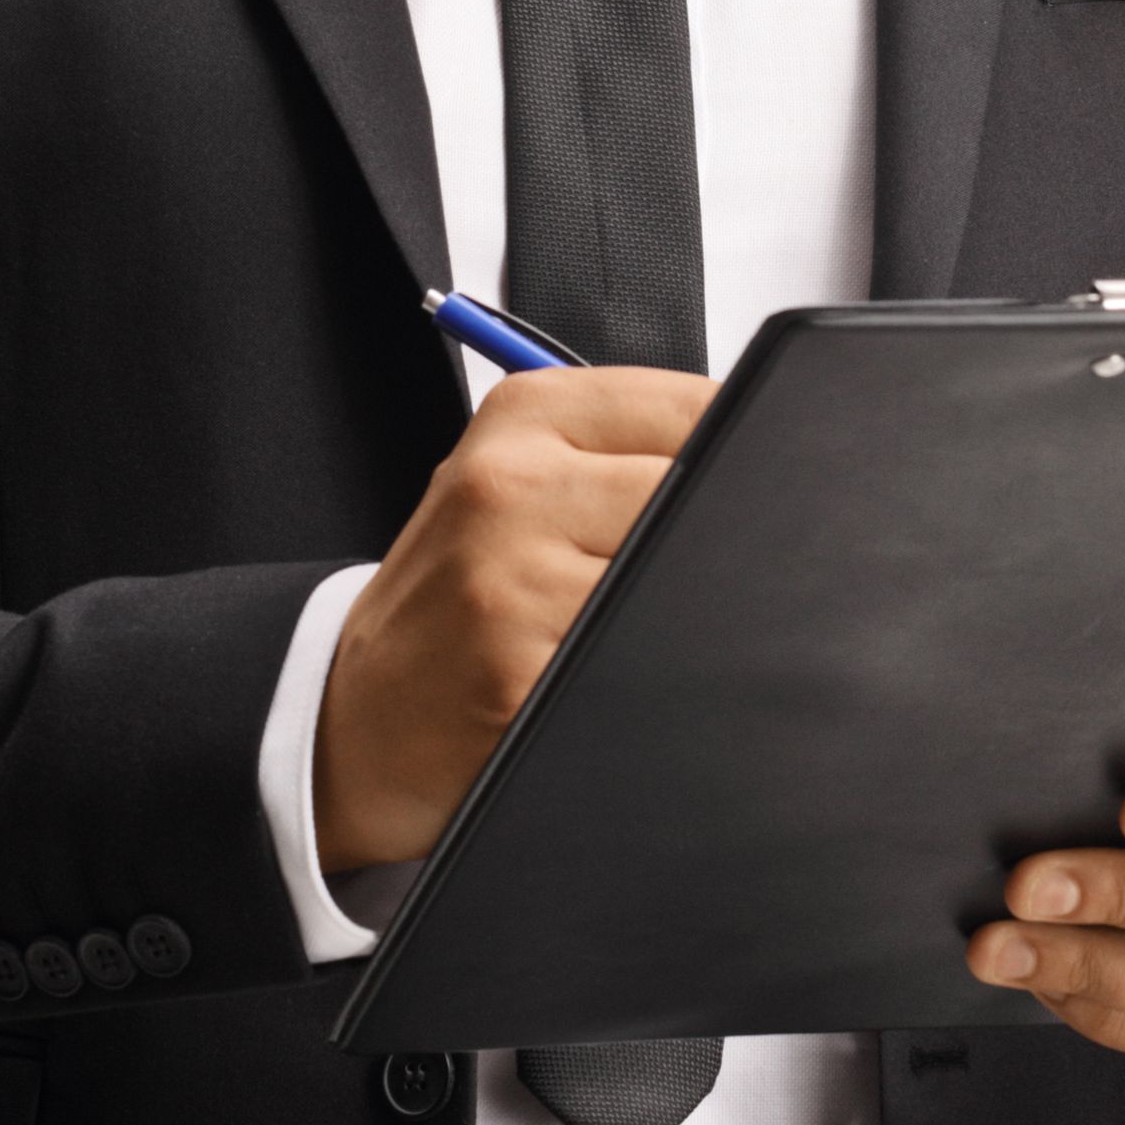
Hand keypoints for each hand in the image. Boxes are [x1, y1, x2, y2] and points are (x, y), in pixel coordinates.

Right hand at [320, 363, 710, 868]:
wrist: (358, 715)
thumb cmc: (460, 595)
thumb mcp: (519, 487)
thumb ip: (626, 456)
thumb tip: (767, 459)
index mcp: (522, 417)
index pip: (693, 409)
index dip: (740, 461)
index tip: (741, 498)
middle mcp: (508, 486)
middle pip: (694, 495)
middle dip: (717, 545)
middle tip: (684, 583)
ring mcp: (510, 581)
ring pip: (679, 581)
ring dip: (687, 615)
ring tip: (639, 630)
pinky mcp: (519, 671)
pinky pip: (643, 660)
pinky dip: (653, 672)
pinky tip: (611, 677)